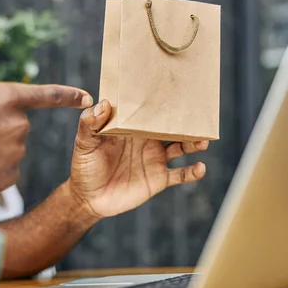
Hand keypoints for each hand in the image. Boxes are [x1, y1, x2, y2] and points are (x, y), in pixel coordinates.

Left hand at [67, 100, 207, 218]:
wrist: (89, 198)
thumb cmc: (84, 166)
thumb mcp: (84, 143)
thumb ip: (90, 124)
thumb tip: (103, 104)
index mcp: (132, 128)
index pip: (149, 111)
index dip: (161, 101)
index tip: (174, 89)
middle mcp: (147, 140)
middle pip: (171, 127)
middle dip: (185, 121)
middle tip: (198, 114)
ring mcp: (155, 159)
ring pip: (181, 147)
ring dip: (194, 143)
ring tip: (203, 141)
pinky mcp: (159, 179)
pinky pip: (180, 175)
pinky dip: (192, 172)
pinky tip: (200, 168)